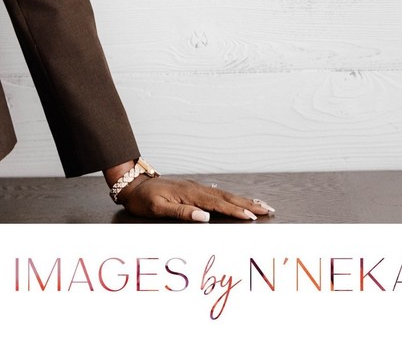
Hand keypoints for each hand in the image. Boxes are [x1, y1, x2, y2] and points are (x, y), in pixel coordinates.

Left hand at [118, 176, 274, 222]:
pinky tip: (236, 199)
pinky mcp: (192, 189)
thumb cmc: (143, 199)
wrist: (132, 185)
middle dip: (248, 204)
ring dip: (243, 200)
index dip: (235, 211)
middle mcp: (196, 189)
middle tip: (268, 210)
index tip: (252, 217)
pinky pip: (216, 193)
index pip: (217, 204)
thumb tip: (204, 217)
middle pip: (226, 197)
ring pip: (224, 194)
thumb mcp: (157, 208)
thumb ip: (180, 212)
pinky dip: (230, 197)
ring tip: (261, 204)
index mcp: (190, 194)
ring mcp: (195, 188)